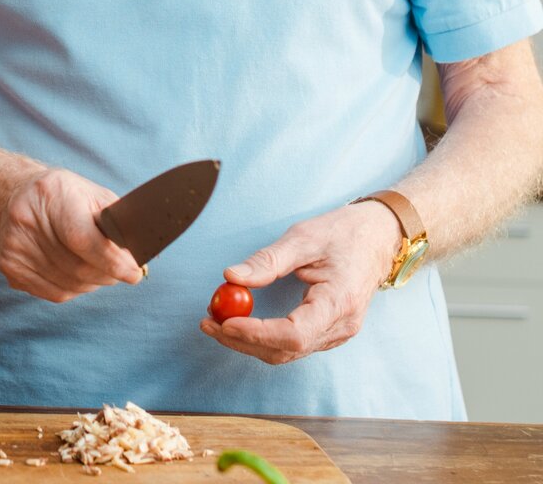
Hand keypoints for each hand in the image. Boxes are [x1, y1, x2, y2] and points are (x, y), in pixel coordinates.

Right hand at [0, 168, 144, 301]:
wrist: (15, 197)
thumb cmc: (64, 196)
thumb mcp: (92, 194)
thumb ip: (117, 221)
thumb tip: (143, 255)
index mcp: (51, 193)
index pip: (82, 238)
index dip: (112, 261)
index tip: (135, 273)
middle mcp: (26, 219)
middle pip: (78, 267)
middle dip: (108, 274)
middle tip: (124, 270)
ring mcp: (14, 245)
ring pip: (70, 285)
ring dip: (93, 282)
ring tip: (97, 267)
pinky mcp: (9, 267)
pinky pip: (54, 293)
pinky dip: (74, 288)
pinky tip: (75, 271)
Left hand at [199, 200, 403, 363]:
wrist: (378, 238)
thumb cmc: (343, 234)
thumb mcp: (303, 238)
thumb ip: (267, 261)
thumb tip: (230, 277)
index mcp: (339, 302)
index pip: (294, 334)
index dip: (256, 334)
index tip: (224, 322)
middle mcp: (341, 326)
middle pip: (286, 350)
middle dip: (243, 341)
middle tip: (207, 322)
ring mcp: (338, 333)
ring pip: (288, 352)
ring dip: (249, 342)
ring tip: (216, 320)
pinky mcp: (329, 331)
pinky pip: (293, 344)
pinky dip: (264, 337)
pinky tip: (242, 321)